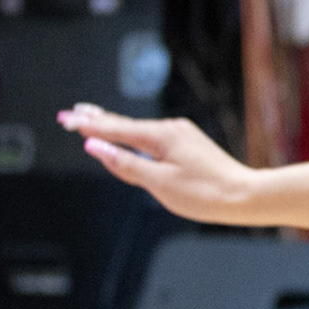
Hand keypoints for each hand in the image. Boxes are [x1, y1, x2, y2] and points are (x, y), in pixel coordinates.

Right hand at [58, 103, 260, 224]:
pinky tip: (128, 134)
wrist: (244, 196)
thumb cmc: (205, 193)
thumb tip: (95, 146)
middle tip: (71, 113)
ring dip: (114, 125)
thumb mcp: (158, 183)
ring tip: (92, 118)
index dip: (87, 126)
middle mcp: (172, 129)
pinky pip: (152, 136)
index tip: (65, 119)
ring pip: (139, 129)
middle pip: (126, 124)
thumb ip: (125, 164)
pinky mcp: (188, 143)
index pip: (115, 129)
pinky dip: (133, 134)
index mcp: (162, 136)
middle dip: (97, 120)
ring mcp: (181, 135)